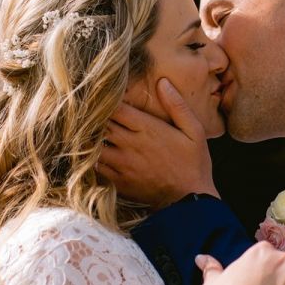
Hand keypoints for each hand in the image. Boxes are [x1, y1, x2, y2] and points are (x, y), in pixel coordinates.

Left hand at [98, 79, 218, 206]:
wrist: (190, 202)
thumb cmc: (194, 164)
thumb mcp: (194, 131)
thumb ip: (177, 106)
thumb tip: (162, 82)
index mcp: (147, 128)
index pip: (115, 107)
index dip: (107, 100)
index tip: (105, 96)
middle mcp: (131, 143)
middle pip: (101, 123)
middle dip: (96, 116)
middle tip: (91, 111)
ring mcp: (123, 163)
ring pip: (94, 144)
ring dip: (92, 137)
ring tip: (91, 131)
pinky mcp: (119, 181)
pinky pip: (96, 166)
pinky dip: (92, 158)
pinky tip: (95, 153)